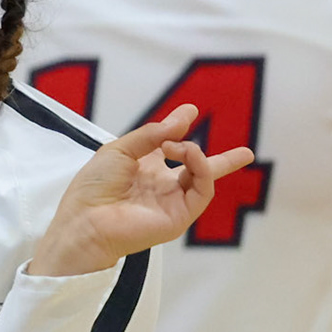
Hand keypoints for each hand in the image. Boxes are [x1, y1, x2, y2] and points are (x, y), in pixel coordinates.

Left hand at [31, 104, 254, 276]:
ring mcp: (172, 203)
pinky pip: (202, 191)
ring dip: (196, 154)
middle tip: (246, 154)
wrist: (85, 220)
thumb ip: (154, 134)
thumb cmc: (94, 186)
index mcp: (145, 170)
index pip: (171, 149)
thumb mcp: (122, 149)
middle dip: (222, 162)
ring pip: (202, 178)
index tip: (190, 111)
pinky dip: (202, 169)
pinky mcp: (180, 216)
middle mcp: (161, 186)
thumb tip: (186, 115)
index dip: (180, 130)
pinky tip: (191, 155)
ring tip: (181, 146)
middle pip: (197, 172)